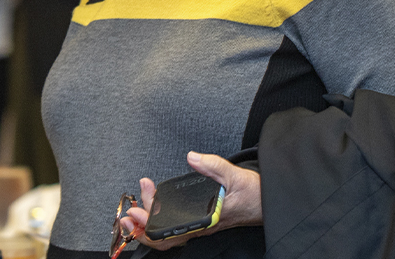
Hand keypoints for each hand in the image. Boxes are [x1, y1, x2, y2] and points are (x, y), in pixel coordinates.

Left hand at [120, 151, 261, 249]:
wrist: (267, 202)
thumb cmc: (253, 194)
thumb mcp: (234, 175)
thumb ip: (212, 166)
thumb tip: (192, 157)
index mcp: (205, 220)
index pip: (171, 230)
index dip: (150, 223)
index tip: (137, 209)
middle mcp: (200, 227)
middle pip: (164, 237)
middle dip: (141, 227)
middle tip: (128, 211)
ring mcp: (198, 226)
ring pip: (168, 235)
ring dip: (147, 226)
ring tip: (131, 214)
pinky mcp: (199, 222)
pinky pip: (174, 229)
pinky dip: (158, 222)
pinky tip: (149, 212)